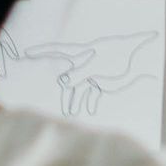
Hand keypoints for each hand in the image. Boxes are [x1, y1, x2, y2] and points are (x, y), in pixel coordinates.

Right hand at [19, 32, 158, 117]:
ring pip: (79, 89)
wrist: (138, 59)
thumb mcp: (97, 64)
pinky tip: (90, 110)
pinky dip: (90, 101)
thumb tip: (62, 81)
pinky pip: (92, 93)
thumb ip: (79, 73)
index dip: (42, 51)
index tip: (27, 52)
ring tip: (73, 113)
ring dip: (76, 101)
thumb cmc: (117, 55)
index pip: (57, 51)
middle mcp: (83, 63)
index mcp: (80, 53)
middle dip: (65, 93)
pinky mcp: (101, 80)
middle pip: (68, 78)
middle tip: (64, 109)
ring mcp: (92, 72)